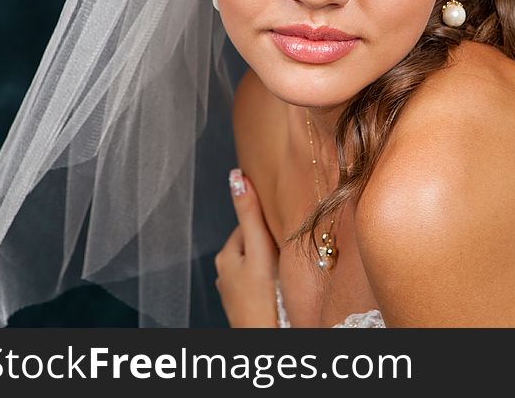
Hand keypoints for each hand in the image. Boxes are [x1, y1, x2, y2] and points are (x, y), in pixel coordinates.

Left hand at [215, 168, 279, 326]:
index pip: (248, 224)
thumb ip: (250, 214)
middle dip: (269, 242)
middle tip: (289, 248)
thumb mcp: (258, 249)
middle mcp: (225, 273)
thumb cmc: (264, 298)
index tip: (284, 224)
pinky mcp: (246, 306)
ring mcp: (235, 292)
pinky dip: (270, 280)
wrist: (266, 339)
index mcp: (225, 255)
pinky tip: (282, 286)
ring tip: (287, 268)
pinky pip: (259, 283)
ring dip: (271, 262)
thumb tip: (236, 177)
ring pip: (256, 264)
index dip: (268, 222)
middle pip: (252, 244)